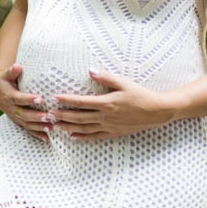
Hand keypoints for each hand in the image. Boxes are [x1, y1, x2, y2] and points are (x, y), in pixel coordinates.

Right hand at [0, 64, 50, 142]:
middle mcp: (11, 108)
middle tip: (49, 116)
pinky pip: (27, 129)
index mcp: (8, 96)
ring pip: (27, 124)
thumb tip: (17, 67)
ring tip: (51, 128)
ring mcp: (15, 116)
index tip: (40, 98)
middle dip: (36, 116)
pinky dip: (37, 134)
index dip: (28, 99)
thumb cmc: (5, 80)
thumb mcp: (6, 75)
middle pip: (24, 114)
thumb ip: (12, 71)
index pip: (19, 98)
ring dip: (39, 127)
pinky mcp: (19, 121)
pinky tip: (47, 139)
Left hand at [49, 69, 179, 139]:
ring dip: (68, 127)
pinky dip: (82, 137)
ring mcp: (109, 126)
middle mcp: (105, 116)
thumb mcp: (124, 83)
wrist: (157, 111)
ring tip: (55, 125)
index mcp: (106, 103)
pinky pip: (95, 136)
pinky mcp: (114, 133)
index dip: (66, 100)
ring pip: (84, 128)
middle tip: (48, 114)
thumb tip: (90, 70)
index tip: (54, 98)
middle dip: (62, 116)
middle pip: (78, 117)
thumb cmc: (141, 94)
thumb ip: (106, 77)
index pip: (81, 102)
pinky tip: (72, 137)